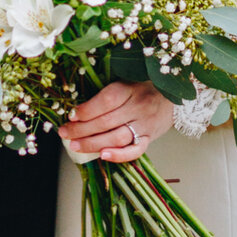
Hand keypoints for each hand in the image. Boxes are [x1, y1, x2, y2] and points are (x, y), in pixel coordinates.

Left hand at [58, 80, 172, 163]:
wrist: (172, 96)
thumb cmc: (141, 87)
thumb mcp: (124, 81)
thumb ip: (105, 93)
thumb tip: (77, 109)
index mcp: (128, 89)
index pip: (106, 100)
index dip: (87, 110)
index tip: (70, 116)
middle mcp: (137, 107)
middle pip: (107, 121)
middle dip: (82, 129)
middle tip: (64, 133)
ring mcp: (144, 125)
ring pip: (117, 137)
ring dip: (93, 143)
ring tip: (75, 146)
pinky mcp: (150, 138)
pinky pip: (136, 150)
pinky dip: (119, 155)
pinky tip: (103, 156)